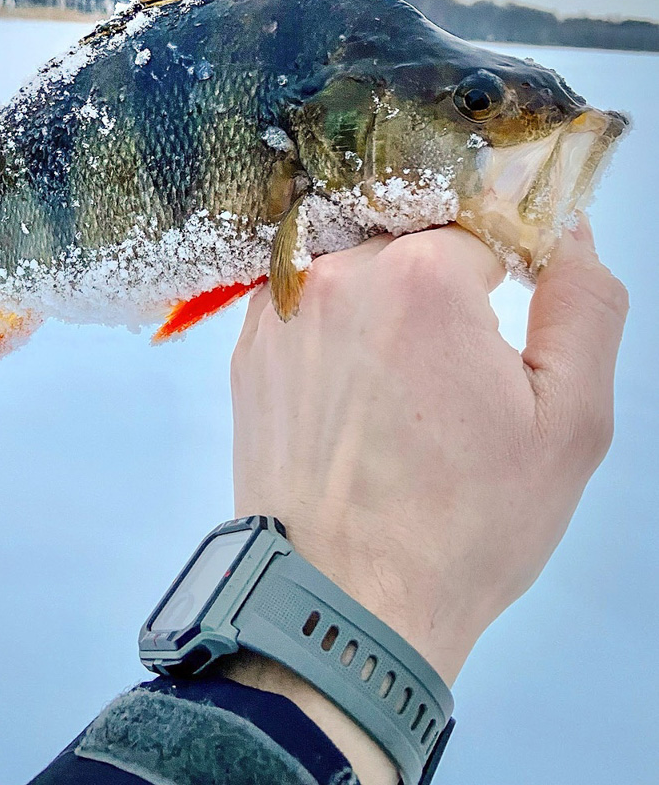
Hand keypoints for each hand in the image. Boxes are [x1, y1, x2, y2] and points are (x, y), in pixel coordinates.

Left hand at [226, 221, 626, 778]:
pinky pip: (308, 305)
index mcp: (419, 278)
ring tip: (405, 393)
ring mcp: (281, 311)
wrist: (344, 604)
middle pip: (412, 241)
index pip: (480, 228)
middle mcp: (336, 275)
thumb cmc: (458, 528)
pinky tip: (358, 396)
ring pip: (356, 270)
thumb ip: (584, 305)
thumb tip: (571, 234)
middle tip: (456, 374)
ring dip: (386, 309)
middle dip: (444, 292)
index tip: (503, 327)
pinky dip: (338, 332)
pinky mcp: (249, 348)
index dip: (505, 273)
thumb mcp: (569, 422)